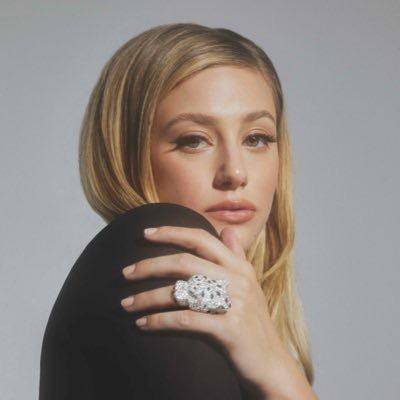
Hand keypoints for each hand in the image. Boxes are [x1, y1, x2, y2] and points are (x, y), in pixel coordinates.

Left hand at [120, 225, 309, 397]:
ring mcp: (235, 304)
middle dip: (150, 265)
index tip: (145, 233)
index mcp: (239, 267)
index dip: (172, 232)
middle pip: (185, 263)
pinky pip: (186, 320)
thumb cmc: (252, 322)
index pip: (202, 239)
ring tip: (126, 303)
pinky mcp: (229, 329)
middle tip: (125, 272)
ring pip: (181, 292)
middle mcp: (237, 280)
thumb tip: (227, 230)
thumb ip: (237, 256)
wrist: (271, 364)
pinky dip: (160, 321)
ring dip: (148, 297)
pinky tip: (142, 323)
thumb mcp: (249, 284)